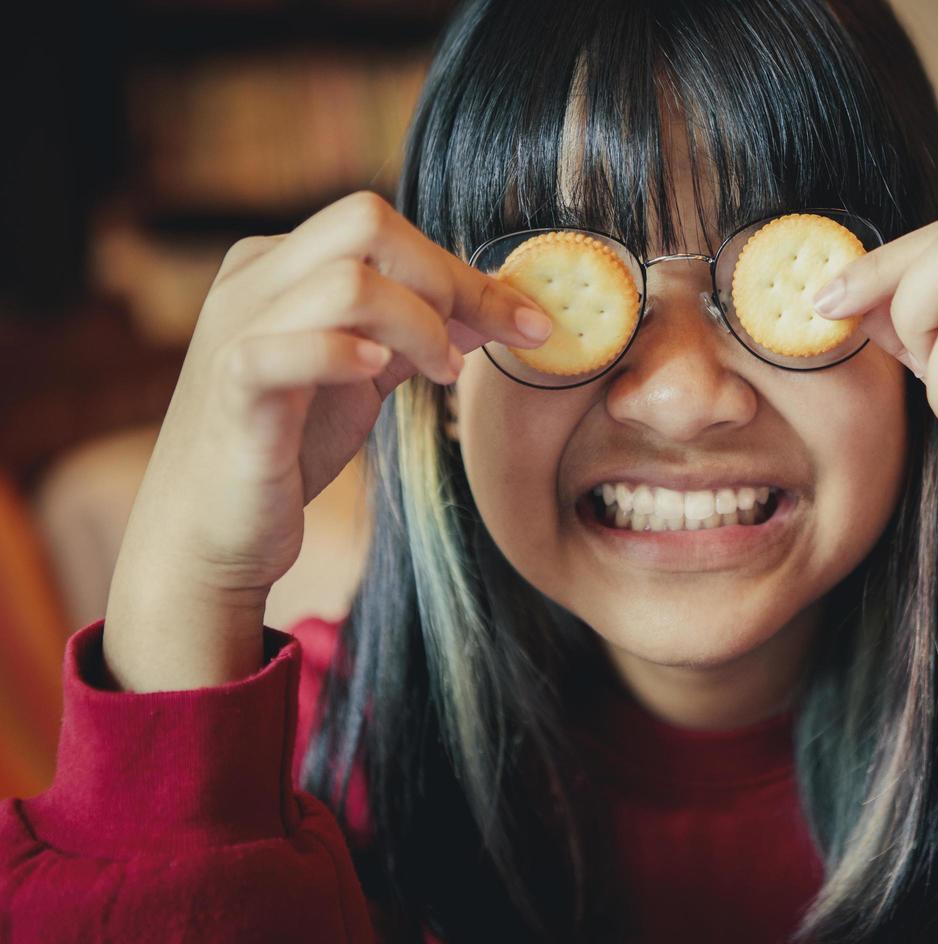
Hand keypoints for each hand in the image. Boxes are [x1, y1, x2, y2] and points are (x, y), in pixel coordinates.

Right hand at [105, 191, 551, 690]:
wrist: (212, 530)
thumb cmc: (287, 444)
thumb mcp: (364, 372)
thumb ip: (418, 330)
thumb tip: (498, 305)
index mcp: (281, 263)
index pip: (384, 227)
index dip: (464, 270)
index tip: (528, 322)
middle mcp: (252, 280)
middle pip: (367, 223)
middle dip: (447, 281)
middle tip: (477, 346)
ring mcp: (236, 329)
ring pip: (347, 281)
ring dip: (420, 325)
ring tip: (442, 374)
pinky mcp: (234, 390)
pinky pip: (290, 349)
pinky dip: (347, 356)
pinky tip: (378, 375)